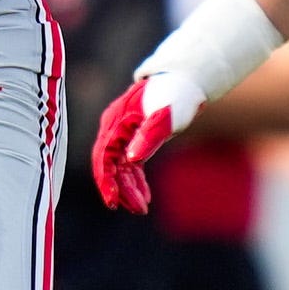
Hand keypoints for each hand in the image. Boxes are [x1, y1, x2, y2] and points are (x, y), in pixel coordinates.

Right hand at [91, 71, 200, 214]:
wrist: (184, 79)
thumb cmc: (176, 94)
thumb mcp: (165, 118)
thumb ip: (148, 137)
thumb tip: (130, 161)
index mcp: (115, 122)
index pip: (104, 157)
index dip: (106, 181)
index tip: (113, 203)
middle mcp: (114, 128)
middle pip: (109, 166)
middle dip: (121, 190)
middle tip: (138, 210)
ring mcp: (122, 133)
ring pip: (119, 168)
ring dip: (129, 188)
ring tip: (143, 208)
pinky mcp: (133, 137)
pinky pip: (128, 164)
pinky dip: (135, 180)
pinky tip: (145, 195)